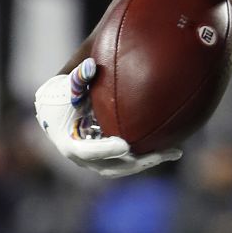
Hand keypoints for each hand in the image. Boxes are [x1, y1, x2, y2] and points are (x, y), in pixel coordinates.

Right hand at [33, 58, 181, 177]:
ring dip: (148, 161)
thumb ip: (78, 77)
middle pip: (110, 167)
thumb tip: (91, 64)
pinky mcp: (109, 159)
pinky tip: (174, 147)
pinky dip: (149, 156)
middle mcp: (83, 158)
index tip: (124, 145)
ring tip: (174, 152)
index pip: (87, 152)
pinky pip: (130, 162)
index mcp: (69, 143)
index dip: (105, 150)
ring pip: (124, 168)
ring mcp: (96, 162)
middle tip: (159, 153)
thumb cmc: (62, 95)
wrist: (56, 109)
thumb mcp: (66, 86)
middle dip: (136, 161)